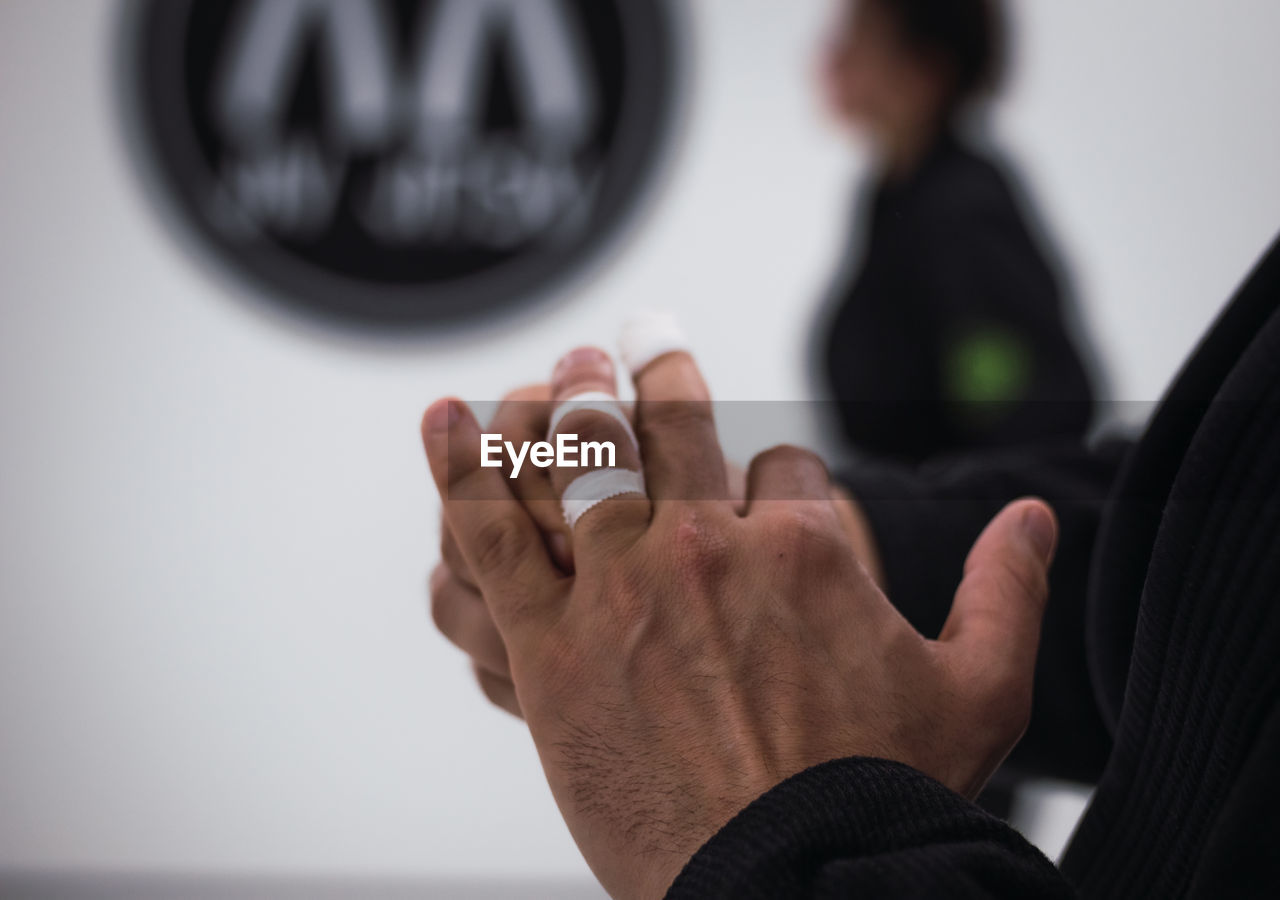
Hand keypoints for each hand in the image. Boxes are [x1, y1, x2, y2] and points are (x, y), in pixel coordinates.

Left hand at [422, 347, 1057, 899]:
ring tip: (552, 375)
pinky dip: (461, 467)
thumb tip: (1033, 515)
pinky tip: (446, 417)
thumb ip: (1007, 590)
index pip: (782, 464)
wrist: (795, 888)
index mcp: (809, 548)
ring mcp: (626, 590)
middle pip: (672, 426)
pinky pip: (490, 532)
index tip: (766, 501)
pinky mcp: (553, 647)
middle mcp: (712, 547)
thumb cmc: (882, 798)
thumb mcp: (979, 692)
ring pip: (579, 458)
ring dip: (564, 404)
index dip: (776, 479)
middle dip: (653, 377)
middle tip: (632, 349)